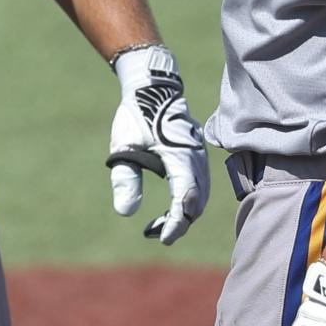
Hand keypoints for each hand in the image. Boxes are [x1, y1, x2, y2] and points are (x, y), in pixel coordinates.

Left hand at [105, 45, 208, 244]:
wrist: (152, 87)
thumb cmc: (136, 114)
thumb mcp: (124, 145)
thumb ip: (125, 178)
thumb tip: (126, 213)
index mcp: (180, 155)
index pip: (185, 199)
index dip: (176, 223)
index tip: (161, 238)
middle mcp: (196, 156)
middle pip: (197, 201)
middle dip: (180, 222)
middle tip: (153, 233)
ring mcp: (199, 154)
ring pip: (201, 194)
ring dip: (185, 213)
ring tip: (159, 224)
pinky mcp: (197, 153)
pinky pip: (200, 183)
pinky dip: (189, 200)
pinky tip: (172, 206)